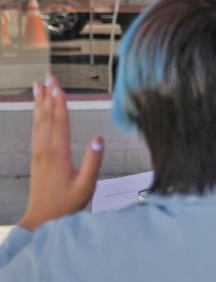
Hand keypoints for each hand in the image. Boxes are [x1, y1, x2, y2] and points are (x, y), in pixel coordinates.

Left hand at [18, 75, 103, 230]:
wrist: (42, 220)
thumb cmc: (66, 205)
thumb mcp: (86, 186)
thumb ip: (93, 162)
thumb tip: (99, 139)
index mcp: (58, 155)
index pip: (59, 123)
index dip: (60, 103)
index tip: (59, 86)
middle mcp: (45, 151)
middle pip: (46, 117)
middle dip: (48, 96)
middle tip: (49, 77)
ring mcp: (39, 154)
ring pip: (38, 122)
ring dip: (39, 103)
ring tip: (38, 86)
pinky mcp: (36, 158)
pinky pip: (35, 131)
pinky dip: (36, 116)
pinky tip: (38, 110)